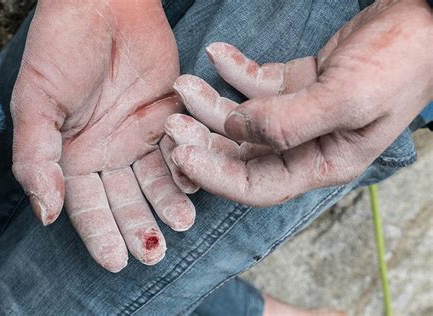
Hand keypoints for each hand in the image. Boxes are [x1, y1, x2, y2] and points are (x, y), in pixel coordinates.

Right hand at [11, 0, 194, 271]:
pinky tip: (195, 182)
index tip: (115, 261)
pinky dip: (187, 166)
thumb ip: (37, 159)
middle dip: (138, 227)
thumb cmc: (62, 50)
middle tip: (154, 252)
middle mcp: (107, 152)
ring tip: (181, 222)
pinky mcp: (167, 116)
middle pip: (125, 200)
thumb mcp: (37, 105)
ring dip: (168, 202)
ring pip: (156, 180)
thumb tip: (45, 213)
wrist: (103, 6)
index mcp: (71, 156)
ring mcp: (138, 136)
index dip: (100, 234)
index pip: (86, 206)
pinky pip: (179, 148)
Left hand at [166, 0, 431, 206]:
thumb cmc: (400, 63)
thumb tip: (237, 132)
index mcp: (322, 164)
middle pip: (242, 154)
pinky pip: (256, 84)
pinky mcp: (297, 85)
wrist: (423, 20)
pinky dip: (234, 71)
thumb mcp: (349, 100)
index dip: (217, 176)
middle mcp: (306, 146)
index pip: (258, 186)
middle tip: (171, 120)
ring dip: (211, 104)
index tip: (181, 155)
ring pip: (243, 119)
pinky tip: (216, 55)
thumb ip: (289, 124)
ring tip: (184, 85)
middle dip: (204, 139)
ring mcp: (299, 115)